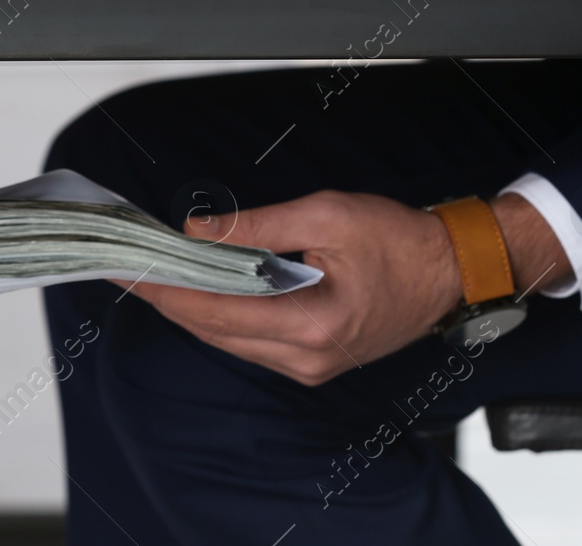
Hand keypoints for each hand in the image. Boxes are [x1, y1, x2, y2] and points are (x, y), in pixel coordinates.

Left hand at [122, 190, 571, 385]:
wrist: (455, 270)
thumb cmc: (401, 239)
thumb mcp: (326, 215)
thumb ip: (256, 227)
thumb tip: (197, 233)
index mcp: (312, 325)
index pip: (215, 309)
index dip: (165, 288)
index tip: (128, 267)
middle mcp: (306, 359)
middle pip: (212, 330)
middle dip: (166, 297)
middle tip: (125, 266)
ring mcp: (309, 366)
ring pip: (227, 339)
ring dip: (188, 306)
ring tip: (151, 273)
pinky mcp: (312, 361)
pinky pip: (249, 340)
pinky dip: (218, 314)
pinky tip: (196, 288)